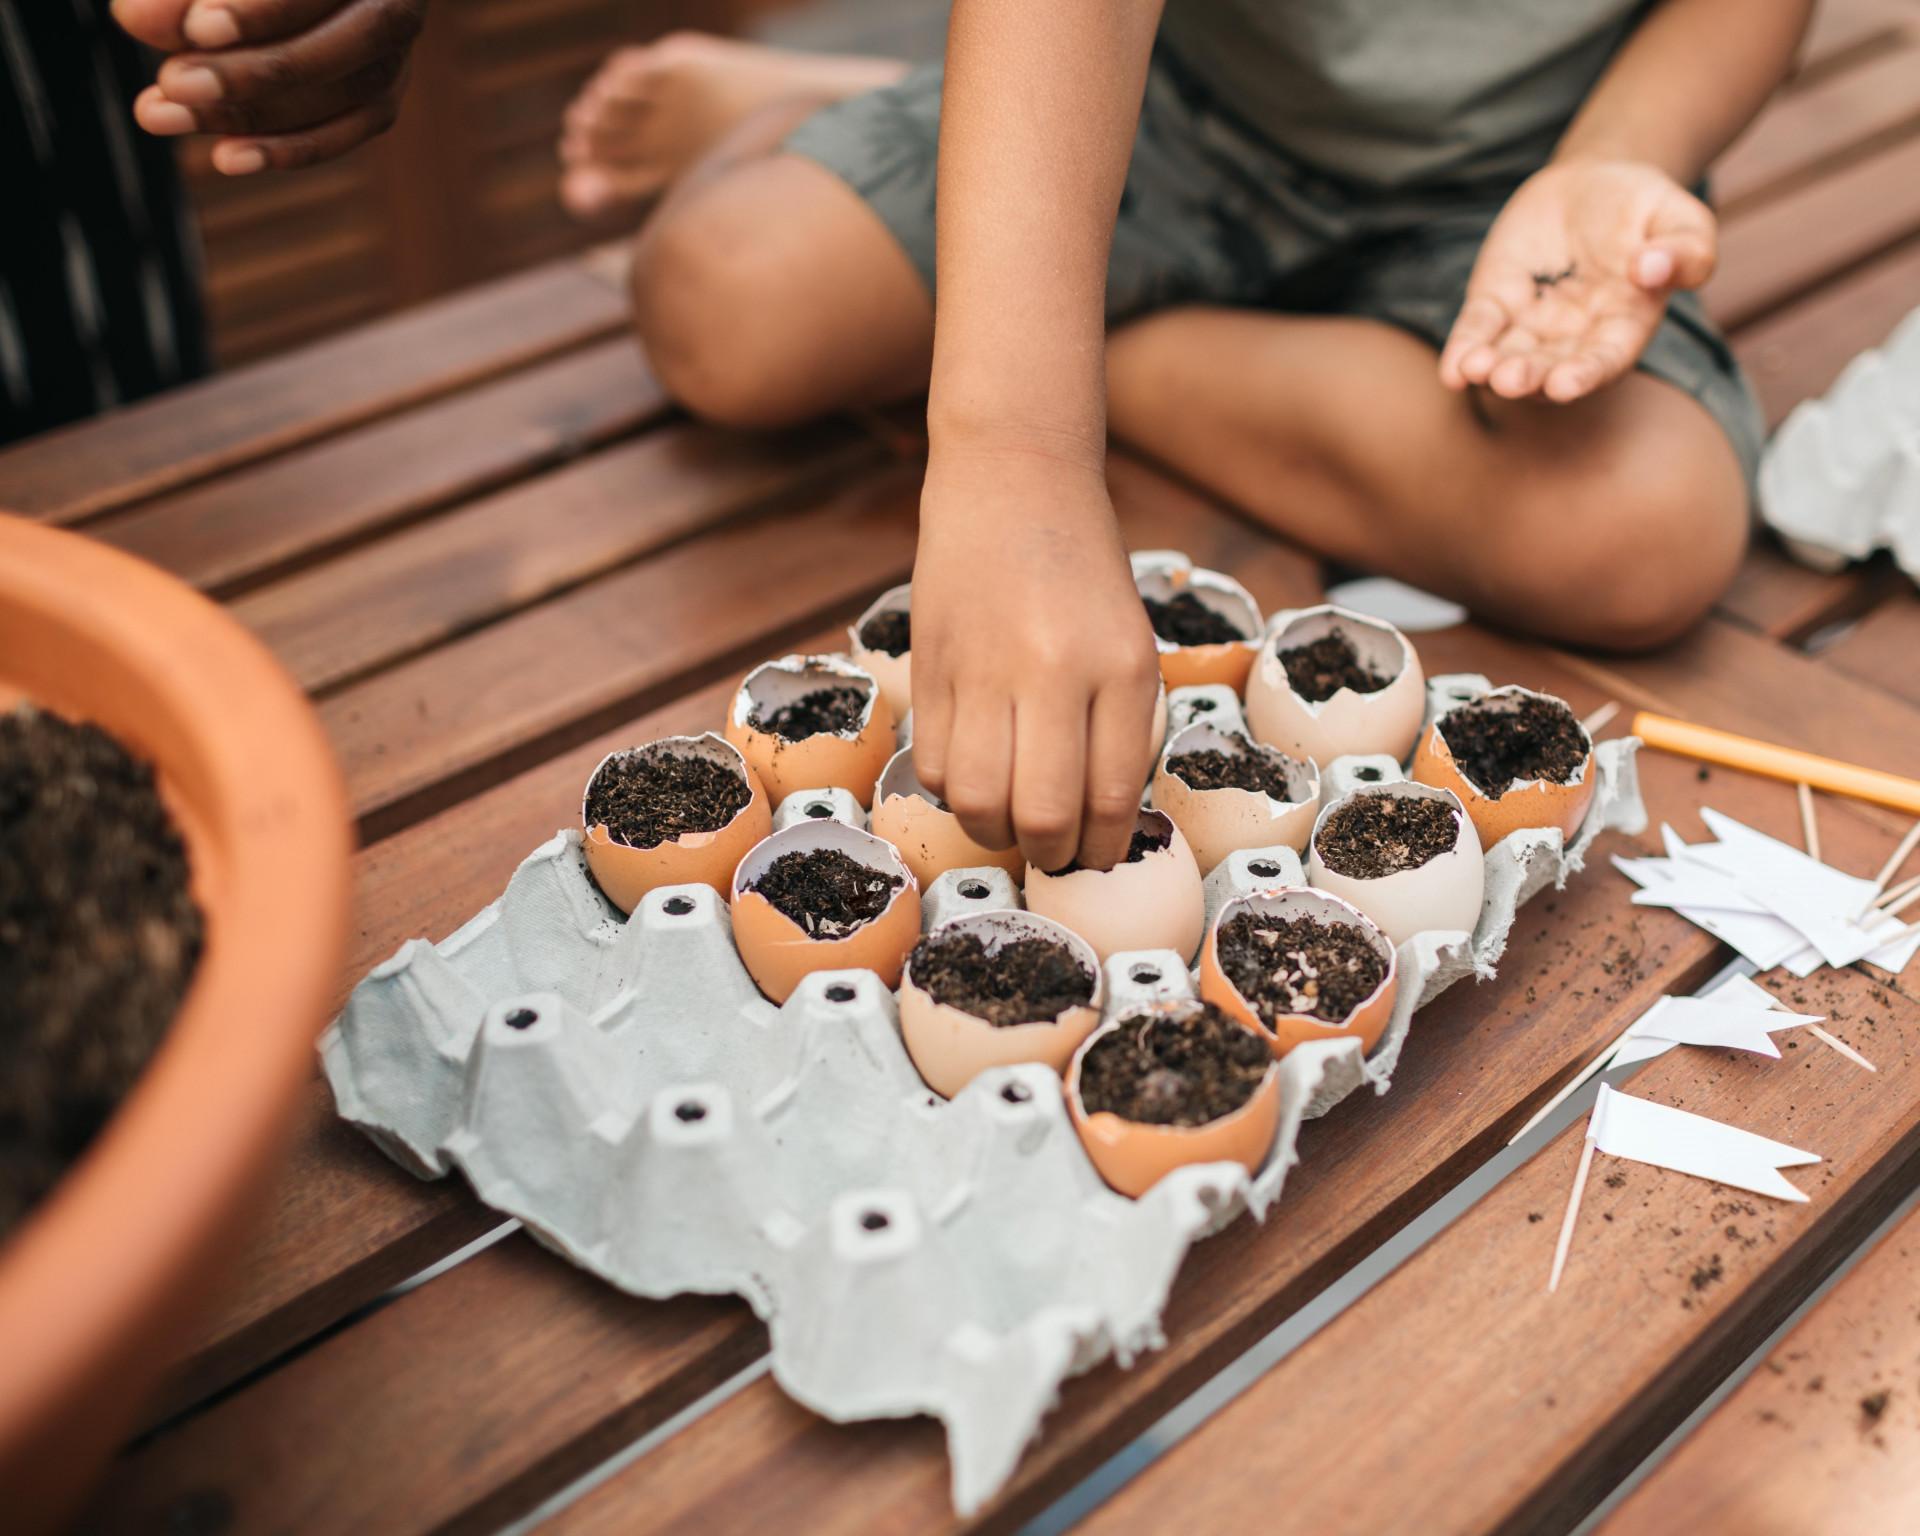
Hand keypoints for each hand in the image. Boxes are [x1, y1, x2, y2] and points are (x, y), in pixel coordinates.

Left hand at [113, 0, 423, 172]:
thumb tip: (133, 20)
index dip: (262, 11)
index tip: (198, 29)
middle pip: (341, 44)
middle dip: (253, 72)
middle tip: (173, 83)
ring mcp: (397, 50)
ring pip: (348, 94)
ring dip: (255, 116)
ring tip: (167, 115)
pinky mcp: (382, 95)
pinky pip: (348, 131)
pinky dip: (288, 149)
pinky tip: (226, 157)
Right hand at [910, 443, 1159, 873]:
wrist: (1013, 477)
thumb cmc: (1082, 566)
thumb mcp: (1127, 639)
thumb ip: (1116, 723)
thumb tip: (1095, 819)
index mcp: (1121, 665)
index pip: (1112, 794)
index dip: (1103, 846)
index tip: (1098, 857)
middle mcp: (1054, 669)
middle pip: (1042, 812)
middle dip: (1049, 853)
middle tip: (1052, 852)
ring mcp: (985, 667)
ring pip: (977, 799)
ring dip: (993, 831)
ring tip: (1007, 822)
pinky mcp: (932, 662)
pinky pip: (933, 763)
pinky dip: (952, 789)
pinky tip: (973, 772)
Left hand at [1438, 158, 1716, 402]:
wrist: (1590, 182)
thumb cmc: (1642, 207)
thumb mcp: (1678, 217)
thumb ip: (1685, 248)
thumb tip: (1652, 268)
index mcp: (1624, 325)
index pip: (1605, 360)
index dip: (1584, 374)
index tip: (1564, 385)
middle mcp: (1575, 337)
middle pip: (1549, 368)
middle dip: (1528, 377)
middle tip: (1508, 380)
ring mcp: (1531, 324)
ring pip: (1509, 356)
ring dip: (1490, 369)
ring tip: (1475, 369)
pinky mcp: (1495, 303)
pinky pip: (1478, 330)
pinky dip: (1463, 348)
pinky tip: (1452, 369)